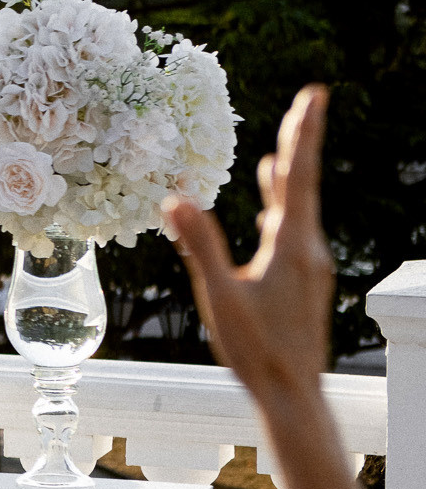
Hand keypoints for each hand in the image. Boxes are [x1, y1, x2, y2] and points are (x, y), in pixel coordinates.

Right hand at [164, 84, 332, 403]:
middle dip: (299, 143)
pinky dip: (282, 209)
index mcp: (292, 246)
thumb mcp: (221, 295)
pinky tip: (270, 212)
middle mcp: (308, 250)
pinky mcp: (302, 282)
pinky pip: (293, 232)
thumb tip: (175, 198)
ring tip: (280, 152)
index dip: (302, 133)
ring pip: (298, 210)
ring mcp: (308, 267)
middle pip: (303, 185)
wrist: (293, 393)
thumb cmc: (257, 349)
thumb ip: (200, 245)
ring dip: (288, 178)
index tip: (314, 95)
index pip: (298, 176)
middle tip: (307, 103)